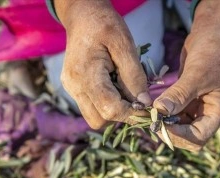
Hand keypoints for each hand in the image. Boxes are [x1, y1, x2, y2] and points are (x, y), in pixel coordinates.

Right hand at [54, 0, 151, 128]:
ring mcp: (71, 89)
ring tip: (125, 90)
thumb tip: (144, 103)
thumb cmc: (105, 25)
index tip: (147, 108)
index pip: (109, 109)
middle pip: (99, 119)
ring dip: (113, 110)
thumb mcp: (124, 44)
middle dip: (121, 114)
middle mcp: (74, 86)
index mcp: (85, 74)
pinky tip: (115, 86)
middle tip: (136, 99)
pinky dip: (106, 103)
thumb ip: (134, 75)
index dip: (131, 114)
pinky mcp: (73, 89)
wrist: (83, 17)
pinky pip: (91, 107)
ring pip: (94, 117)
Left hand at [154, 0, 219, 151]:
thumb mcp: (198, 74)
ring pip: (178, 123)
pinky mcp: (187, 95)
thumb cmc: (214, 51)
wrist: (217, 31)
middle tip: (148, 119)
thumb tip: (159, 112)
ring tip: (146, 112)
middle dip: (168, 129)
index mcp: (218, 111)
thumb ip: (179, 95)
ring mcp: (197, 104)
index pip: (198, 137)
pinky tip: (150, 103)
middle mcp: (207, 112)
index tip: (158, 123)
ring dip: (163, 120)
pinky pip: (173, 109)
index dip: (179, 135)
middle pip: (187, 134)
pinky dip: (162, 109)